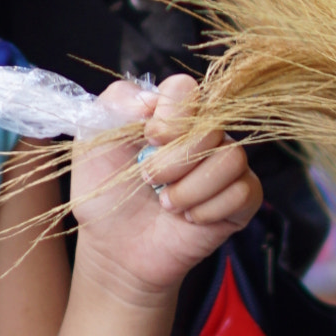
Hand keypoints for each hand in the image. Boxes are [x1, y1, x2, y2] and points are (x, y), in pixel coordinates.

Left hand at [67, 75, 262, 310]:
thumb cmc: (104, 190)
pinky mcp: (240, 200)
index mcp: (170, 114)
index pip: (186, 89)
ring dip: (191, 188)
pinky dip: (209, 209)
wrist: (114, 245)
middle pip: (211, 127)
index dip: (169, 116)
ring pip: (232, 159)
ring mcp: (224, 166)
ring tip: (166, 203)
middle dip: (174, 160)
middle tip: (149, 179)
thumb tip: (151, 99)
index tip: (148, 139)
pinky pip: (243, 192)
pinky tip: (188, 218)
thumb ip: (115, 102)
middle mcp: (203, 134)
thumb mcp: (92, 138)